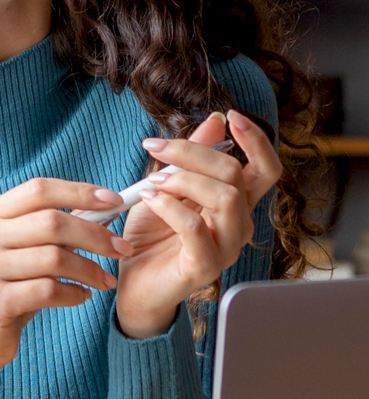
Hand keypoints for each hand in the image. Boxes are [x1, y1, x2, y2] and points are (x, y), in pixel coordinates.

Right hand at [0, 178, 133, 389]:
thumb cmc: (10, 286)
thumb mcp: (25, 251)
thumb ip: (54, 229)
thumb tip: (105, 209)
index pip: (39, 189)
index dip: (79, 192)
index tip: (114, 201)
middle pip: (52, 222)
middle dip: (95, 236)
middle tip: (122, 249)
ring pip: (54, 258)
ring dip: (90, 269)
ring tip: (105, 281)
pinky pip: (48, 290)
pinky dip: (74, 293)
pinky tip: (82, 296)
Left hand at [115, 110, 281, 339]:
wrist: (134, 282)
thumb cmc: (152, 235)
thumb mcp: (167, 186)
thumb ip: (191, 157)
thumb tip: (215, 121)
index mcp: (236, 204)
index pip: (265, 169)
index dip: (256, 140)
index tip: (231, 116)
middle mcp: (238, 225)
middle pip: (235, 174)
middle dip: (194, 152)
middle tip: (158, 147)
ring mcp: (225, 248)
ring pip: (225, 198)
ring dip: (184, 180)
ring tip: (153, 181)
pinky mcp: (204, 267)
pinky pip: (195, 228)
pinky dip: (169, 206)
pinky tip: (149, 199)